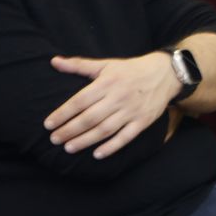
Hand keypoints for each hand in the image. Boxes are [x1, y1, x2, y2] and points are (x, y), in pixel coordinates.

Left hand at [44, 52, 177, 157]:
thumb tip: (54, 61)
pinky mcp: (143, 121)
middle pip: (89, 118)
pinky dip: (111, 147)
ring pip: (104, 130)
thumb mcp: (106, 64)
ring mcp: (132, 111)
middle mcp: (118, 97)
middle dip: (69, 130)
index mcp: (107, 83)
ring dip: (85, 140)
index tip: (48, 124)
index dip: (62, 114)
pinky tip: (97, 154)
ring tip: (68, 148)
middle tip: (54, 139)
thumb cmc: (131, 70)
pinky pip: (125, 137)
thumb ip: (79, 65)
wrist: (166, 73)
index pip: (79, 101)